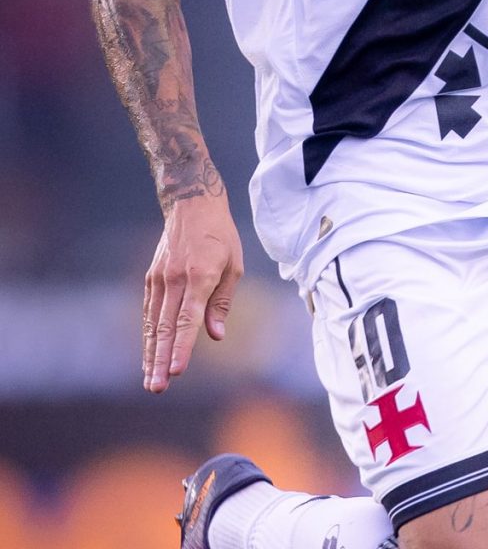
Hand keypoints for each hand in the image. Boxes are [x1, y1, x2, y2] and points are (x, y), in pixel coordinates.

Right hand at [143, 192, 242, 392]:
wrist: (192, 206)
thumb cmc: (221, 237)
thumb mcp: (234, 266)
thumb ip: (222, 302)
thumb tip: (215, 335)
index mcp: (199, 276)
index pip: (187, 319)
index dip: (181, 347)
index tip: (176, 371)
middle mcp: (174, 280)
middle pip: (165, 328)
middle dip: (160, 360)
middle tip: (157, 388)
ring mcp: (159, 280)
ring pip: (152, 324)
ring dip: (150, 354)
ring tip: (149, 380)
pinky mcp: (151, 279)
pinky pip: (148, 313)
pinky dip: (147, 336)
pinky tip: (147, 355)